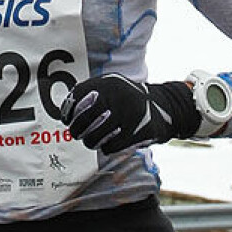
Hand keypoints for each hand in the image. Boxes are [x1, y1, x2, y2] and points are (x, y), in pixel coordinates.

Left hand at [59, 74, 200, 154]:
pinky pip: (110, 146)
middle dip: (77, 129)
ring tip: (90, 142)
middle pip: (85, 117)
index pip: (78, 95)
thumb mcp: (113, 86)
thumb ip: (92, 92)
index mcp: (109, 83)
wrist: (164, 107)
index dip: (68, 110)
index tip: (67, 119)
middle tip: (76, 133)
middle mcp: (117, 96)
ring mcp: (127, 114)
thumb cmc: (129, 100)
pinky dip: (106, 148)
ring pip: (95, 135)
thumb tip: (67, 109)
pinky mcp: (137, 132)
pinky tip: (108, 144)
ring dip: (90, 141)